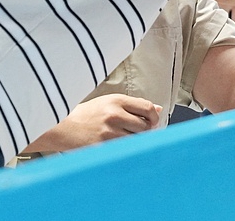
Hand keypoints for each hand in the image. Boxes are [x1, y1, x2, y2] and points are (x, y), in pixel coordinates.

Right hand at [37, 94, 161, 152]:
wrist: (60, 127)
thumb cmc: (87, 114)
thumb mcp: (109, 102)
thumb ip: (134, 105)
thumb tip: (158, 109)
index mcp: (117, 101)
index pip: (147, 108)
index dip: (154, 117)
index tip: (152, 122)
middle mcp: (114, 115)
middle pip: (145, 126)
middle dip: (144, 131)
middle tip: (135, 132)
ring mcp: (108, 132)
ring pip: (136, 140)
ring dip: (134, 141)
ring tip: (123, 138)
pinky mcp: (102, 147)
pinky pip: (123, 150)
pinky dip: (124, 150)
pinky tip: (117, 147)